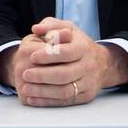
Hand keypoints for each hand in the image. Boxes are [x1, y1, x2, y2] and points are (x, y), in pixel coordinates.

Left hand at [9, 18, 124, 106]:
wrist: (102, 63)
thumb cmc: (77, 43)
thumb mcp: (67, 28)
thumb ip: (51, 26)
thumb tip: (36, 28)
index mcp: (83, 48)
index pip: (66, 52)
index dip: (48, 55)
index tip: (32, 56)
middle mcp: (88, 66)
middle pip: (65, 74)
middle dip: (42, 75)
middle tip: (25, 74)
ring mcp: (88, 83)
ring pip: (65, 91)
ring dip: (43, 91)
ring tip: (25, 88)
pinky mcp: (85, 96)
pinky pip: (65, 102)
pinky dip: (47, 101)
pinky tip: (32, 98)